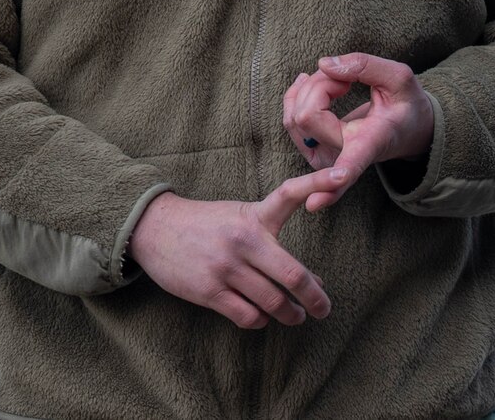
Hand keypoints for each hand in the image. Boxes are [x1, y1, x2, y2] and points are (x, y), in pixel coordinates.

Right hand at [127, 169, 343, 328]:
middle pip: (293, 276)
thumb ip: (275, 246)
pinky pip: (248, 316)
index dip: (317, 183)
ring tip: (294, 316)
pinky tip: (259, 315)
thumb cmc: (204, 225)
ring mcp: (225, 267)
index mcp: (253, 217)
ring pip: (274, 304)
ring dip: (290, 315)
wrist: (152, 228)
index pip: (289, 193)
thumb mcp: (239, 222)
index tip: (341, 174)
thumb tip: (316, 282)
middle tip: (323, 310)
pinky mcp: (208, 291)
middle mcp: (242, 240)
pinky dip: (260, 320)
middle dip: (315, 300)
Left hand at [283, 53, 435, 211]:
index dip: (336, 179)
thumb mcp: (400, 78)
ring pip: (294, 117)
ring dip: (309, 88)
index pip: (352, 163)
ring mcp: (326, 158)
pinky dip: (297, 95)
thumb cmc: (405, 104)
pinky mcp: (313, 152)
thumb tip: (323, 64)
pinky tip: (311, 82)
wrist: (408, 128)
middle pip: (307, 116)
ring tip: (338, 82)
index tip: (322, 196)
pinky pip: (289, 120)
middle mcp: (345, 157)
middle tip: (345, 79)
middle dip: (319, 85)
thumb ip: (365, 66)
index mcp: (371, 143)